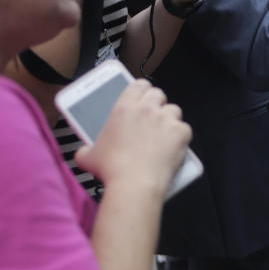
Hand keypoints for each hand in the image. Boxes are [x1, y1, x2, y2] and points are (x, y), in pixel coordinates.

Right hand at [74, 80, 191, 195]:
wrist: (134, 184)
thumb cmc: (112, 170)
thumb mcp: (88, 157)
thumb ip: (86, 149)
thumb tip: (83, 153)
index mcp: (124, 108)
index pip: (138, 85)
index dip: (141, 90)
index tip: (142, 97)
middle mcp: (146, 109)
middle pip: (157, 94)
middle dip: (157, 103)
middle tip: (152, 119)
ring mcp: (165, 119)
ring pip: (173, 110)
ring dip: (169, 119)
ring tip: (164, 134)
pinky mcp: (181, 132)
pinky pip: (184, 128)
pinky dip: (181, 137)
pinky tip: (173, 148)